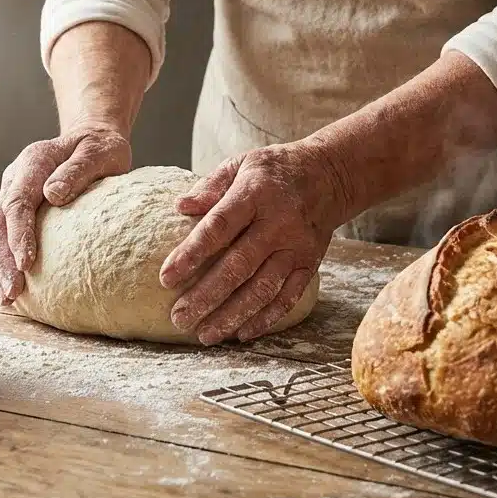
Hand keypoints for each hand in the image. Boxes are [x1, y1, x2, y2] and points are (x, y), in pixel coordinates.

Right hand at [0, 123, 131, 304]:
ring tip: (7, 298)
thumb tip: (52, 194)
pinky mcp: (14, 211)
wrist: (91, 139)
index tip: (26, 263)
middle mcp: (14, 179)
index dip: (18, 234)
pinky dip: (1, 263)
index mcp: (33, 162)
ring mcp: (10, 194)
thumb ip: (77, 170)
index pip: (17, 202)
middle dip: (0, 260)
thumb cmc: (99, 149)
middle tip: (12, 292)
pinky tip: (12, 288)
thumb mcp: (98, 153)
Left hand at [160, 141, 350, 344]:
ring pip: (263, 289)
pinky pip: (287, 297)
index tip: (166, 278)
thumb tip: (180, 206)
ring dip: (233, 315)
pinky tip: (241, 333)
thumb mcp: (242, 163)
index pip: (219, 227)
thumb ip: (211, 185)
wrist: (330, 175)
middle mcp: (278, 223)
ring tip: (205, 335)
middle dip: (207, 296)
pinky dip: (265, 318)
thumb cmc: (275, 170)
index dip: (191, 253)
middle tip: (179, 319)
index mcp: (255, 194)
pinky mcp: (309, 264)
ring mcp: (296, 247)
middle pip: (239, 266)